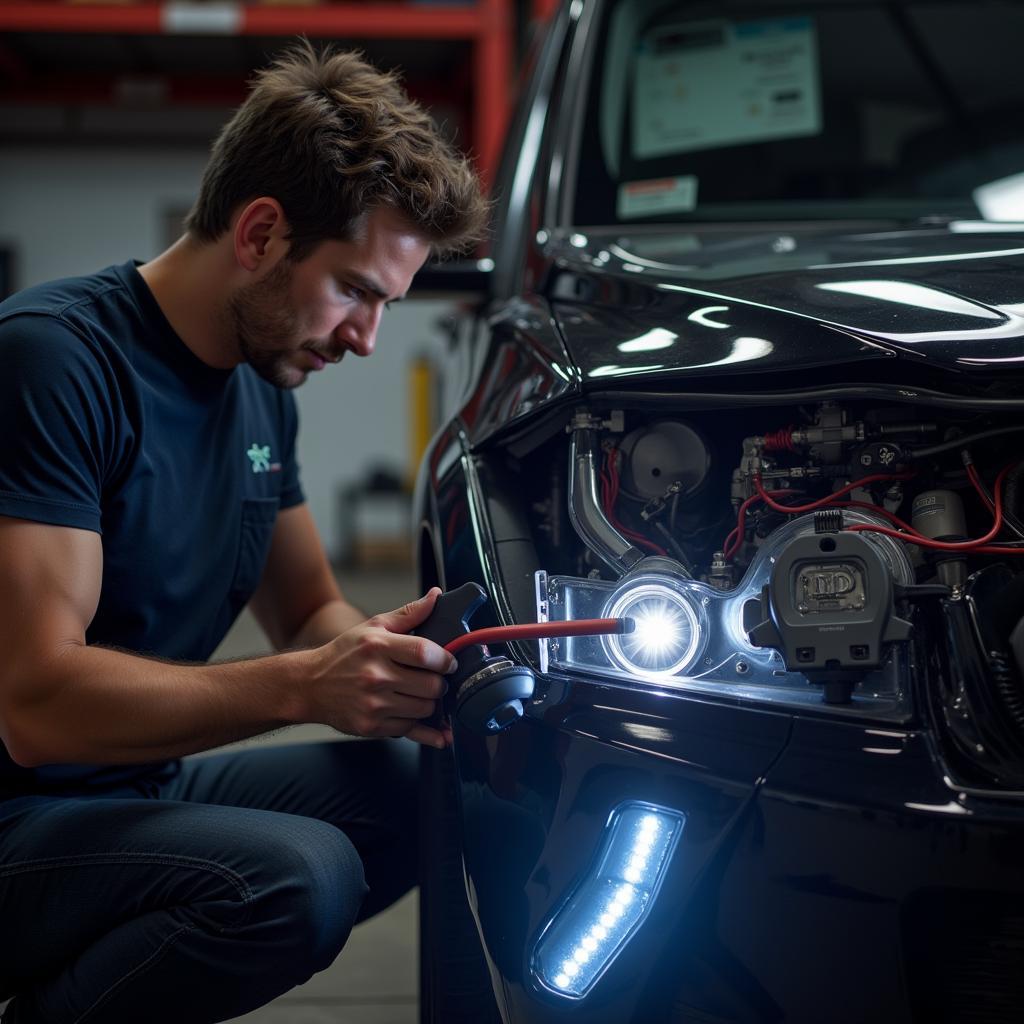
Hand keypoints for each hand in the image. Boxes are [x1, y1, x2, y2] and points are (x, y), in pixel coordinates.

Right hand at [306, 588, 455, 747]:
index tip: (449, 662)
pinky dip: (423, 727)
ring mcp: (373, 704)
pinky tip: (433, 728)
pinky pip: (410, 730)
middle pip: (431, 686)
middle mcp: (375, 676)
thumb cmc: (343, 655)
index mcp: (378, 646)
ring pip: (424, 709)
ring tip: (420, 694)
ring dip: (430, 703)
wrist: (309, 685)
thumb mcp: (373, 627)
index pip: (424, 653)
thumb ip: (408, 614)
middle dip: (440, 683)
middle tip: (434, 679)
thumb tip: (435, 596)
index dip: (445, 659)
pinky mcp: (371, 726)